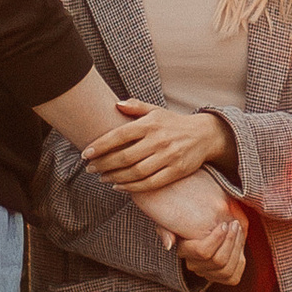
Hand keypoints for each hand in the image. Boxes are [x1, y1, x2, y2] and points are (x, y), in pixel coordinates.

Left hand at [83, 100, 231, 194]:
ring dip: (115, 177)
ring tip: (101, 177)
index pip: (120, 135)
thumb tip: (116, 104)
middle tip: (89, 168)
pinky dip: (132, 187)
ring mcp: (168, 157)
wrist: (205, 134)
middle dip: (103, 164)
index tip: (86, 153)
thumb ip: (135, 107)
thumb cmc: (173, 123)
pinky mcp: (176, 171)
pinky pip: (150, 183)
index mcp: (150, 124)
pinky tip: (119, 186)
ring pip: (135, 172)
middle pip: (125, 157)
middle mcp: (159, 140)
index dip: (101, 145)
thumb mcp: (156, 110)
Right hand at [177, 211, 247, 290]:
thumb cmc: (190, 217)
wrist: (204, 223)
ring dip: (237, 248)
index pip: (202, 251)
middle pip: (218, 261)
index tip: (224, 224)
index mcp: (184, 251)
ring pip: (226, 270)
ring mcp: (208, 274)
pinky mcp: (223, 278)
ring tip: (238, 229)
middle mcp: (195, 266)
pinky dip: (240, 259)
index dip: (216, 239)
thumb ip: (165, 229)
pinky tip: (240, 242)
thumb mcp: (174, 219)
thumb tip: (169, 245)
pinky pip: (234, 277)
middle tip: (234, 224)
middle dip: (230, 241)